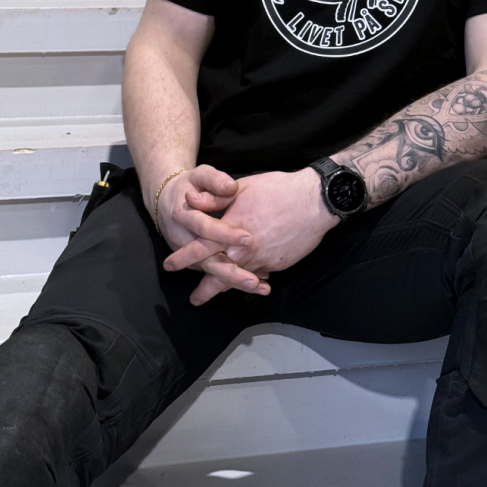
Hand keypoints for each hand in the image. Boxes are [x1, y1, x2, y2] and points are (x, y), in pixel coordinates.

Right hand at [156, 164, 269, 298]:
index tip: (248, 238)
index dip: (225, 234)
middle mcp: (183, 239)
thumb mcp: (200, 175)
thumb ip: (215, 180)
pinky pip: (213, 272)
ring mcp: (187, 254)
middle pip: (206, 260)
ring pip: (211, 271)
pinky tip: (257, 282)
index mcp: (184, 216)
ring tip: (260, 286)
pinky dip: (232, 280)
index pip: (205, 228)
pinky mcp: (194, 262)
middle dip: (230, 272)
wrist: (167, 200)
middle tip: (254, 281)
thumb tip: (231, 187)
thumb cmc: (189, 186)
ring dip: (234, 281)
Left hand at [168, 168, 338, 305]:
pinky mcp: (278, 265)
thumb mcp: (243, 187)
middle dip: (204, 290)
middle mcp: (244, 250)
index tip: (170, 265)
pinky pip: (261, 275)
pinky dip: (254, 279)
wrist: (315, 201)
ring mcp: (263, 260)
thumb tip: (191, 200)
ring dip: (228, 287)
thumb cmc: (279, 189)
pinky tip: (253, 282)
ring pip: (240, 279)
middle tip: (194, 299)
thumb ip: (214, 198)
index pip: (201, 248)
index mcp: (232, 228)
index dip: (184, 258)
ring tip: (218, 296)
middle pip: (219, 275)